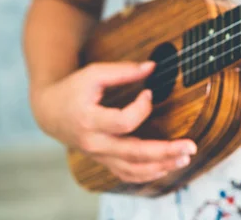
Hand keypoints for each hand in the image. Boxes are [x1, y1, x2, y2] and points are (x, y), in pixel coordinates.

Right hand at [31, 61, 196, 183]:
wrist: (50, 112)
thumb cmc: (73, 90)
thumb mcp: (93, 74)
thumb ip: (123, 71)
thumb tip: (152, 67)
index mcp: (89, 121)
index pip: (123, 122)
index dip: (142, 108)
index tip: (150, 93)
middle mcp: (94, 144)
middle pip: (133, 153)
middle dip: (165, 151)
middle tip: (190, 147)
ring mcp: (99, 156)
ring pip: (133, 169)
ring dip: (161, 166)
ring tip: (184, 158)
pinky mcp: (104, 161)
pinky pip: (127, 174)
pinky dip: (148, 173)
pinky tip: (166, 167)